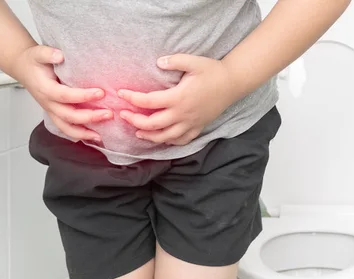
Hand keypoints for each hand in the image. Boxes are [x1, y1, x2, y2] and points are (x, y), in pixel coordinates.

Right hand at [12, 45, 111, 140]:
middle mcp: (48, 103)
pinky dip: (79, 135)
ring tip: (101, 136)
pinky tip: (93, 137)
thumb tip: (60, 56)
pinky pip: (66, 128)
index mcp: (45, 89)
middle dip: (90, 117)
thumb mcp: (38, 52)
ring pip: (66, 128)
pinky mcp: (55, 114)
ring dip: (84, 133)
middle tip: (109, 114)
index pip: (65, 95)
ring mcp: (51, 111)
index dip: (83, 96)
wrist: (23, 68)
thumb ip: (47, 53)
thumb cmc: (33, 61)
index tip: (101, 93)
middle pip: (69, 116)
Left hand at [117, 54, 235, 145]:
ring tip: (138, 132)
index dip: (132, 98)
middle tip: (123, 115)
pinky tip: (162, 138)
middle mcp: (183, 114)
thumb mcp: (193, 61)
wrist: (232, 84)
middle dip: (135, 121)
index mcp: (178, 97)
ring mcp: (191, 123)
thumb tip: (158, 62)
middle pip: (152, 124)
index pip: (149, 101)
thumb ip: (174, 61)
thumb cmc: (212, 71)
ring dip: (149, 136)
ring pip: (165, 137)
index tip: (121, 94)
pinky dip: (169, 142)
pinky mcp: (198, 127)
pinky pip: (181, 141)